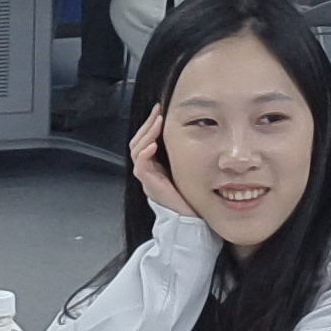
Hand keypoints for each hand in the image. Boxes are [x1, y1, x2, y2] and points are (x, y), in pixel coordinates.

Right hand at [129, 106, 195, 225]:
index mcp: (155, 165)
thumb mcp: (186, 168)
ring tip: (156, 123)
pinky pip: (141, 167)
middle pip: (138, 143)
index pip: (145, 140)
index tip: (160, 110)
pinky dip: (145, 155)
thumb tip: (193, 130)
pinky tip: (152, 145)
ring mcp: (147, 179)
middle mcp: (148, 171)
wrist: (190, 220)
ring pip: (137, 152)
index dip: (150, 124)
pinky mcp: (150, 186)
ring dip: (146, 135)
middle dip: (147, 125)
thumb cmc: (191, 195)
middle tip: (157, 111)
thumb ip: (183, 153)